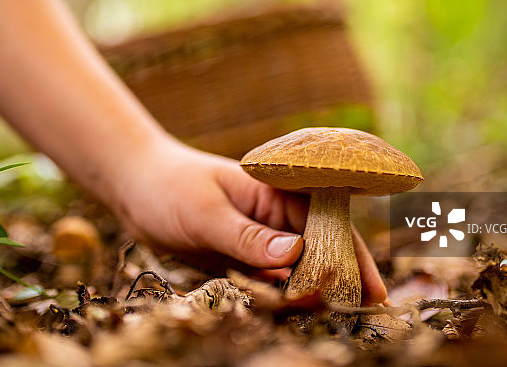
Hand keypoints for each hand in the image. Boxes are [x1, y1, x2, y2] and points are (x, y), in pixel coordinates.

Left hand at [108, 137, 386, 305]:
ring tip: (335, 321)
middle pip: (319, 253)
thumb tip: (295, 255)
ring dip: (312, 295)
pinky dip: (281, 299)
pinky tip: (294, 316)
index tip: (372, 291)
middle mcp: (275, 218)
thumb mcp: (206, 211)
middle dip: (340, 282)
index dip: (352, 257)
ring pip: (296, 273)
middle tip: (362, 315)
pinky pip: (269, 283)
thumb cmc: (170, 186)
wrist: (134, 187)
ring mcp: (259, 240)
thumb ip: (247, 236)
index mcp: (277, 193)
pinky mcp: (241, 259)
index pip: (327, 225)